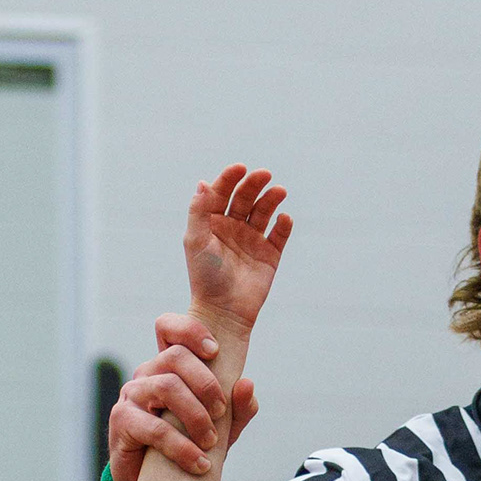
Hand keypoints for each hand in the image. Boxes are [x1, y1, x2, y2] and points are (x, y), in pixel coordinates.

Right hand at [109, 316, 259, 480]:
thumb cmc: (189, 448)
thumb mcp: (221, 429)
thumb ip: (238, 409)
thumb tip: (246, 384)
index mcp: (168, 366)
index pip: (168, 328)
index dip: (190, 330)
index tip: (215, 351)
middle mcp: (147, 374)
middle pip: (176, 356)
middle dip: (206, 384)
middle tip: (221, 413)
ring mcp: (132, 395)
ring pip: (167, 387)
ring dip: (196, 416)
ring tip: (211, 443)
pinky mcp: (122, 421)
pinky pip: (155, 428)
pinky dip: (182, 447)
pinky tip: (199, 463)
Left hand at [181, 164, 290, 336]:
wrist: (223, 312)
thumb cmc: (205, 278)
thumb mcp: (196, 241)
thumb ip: (198, 211)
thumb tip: (203, 182)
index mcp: (213, 221)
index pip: (223, 191)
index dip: (231, 177)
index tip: (240, 168)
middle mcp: (233, 227)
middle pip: (246, 196)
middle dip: (255, 183)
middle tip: (265, 175)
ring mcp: (252, 240)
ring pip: (264, 211)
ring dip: (272, 199)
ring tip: (280, 191)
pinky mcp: (269, 255)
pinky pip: (280, 235)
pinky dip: (284, 225)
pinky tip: (284, 220)